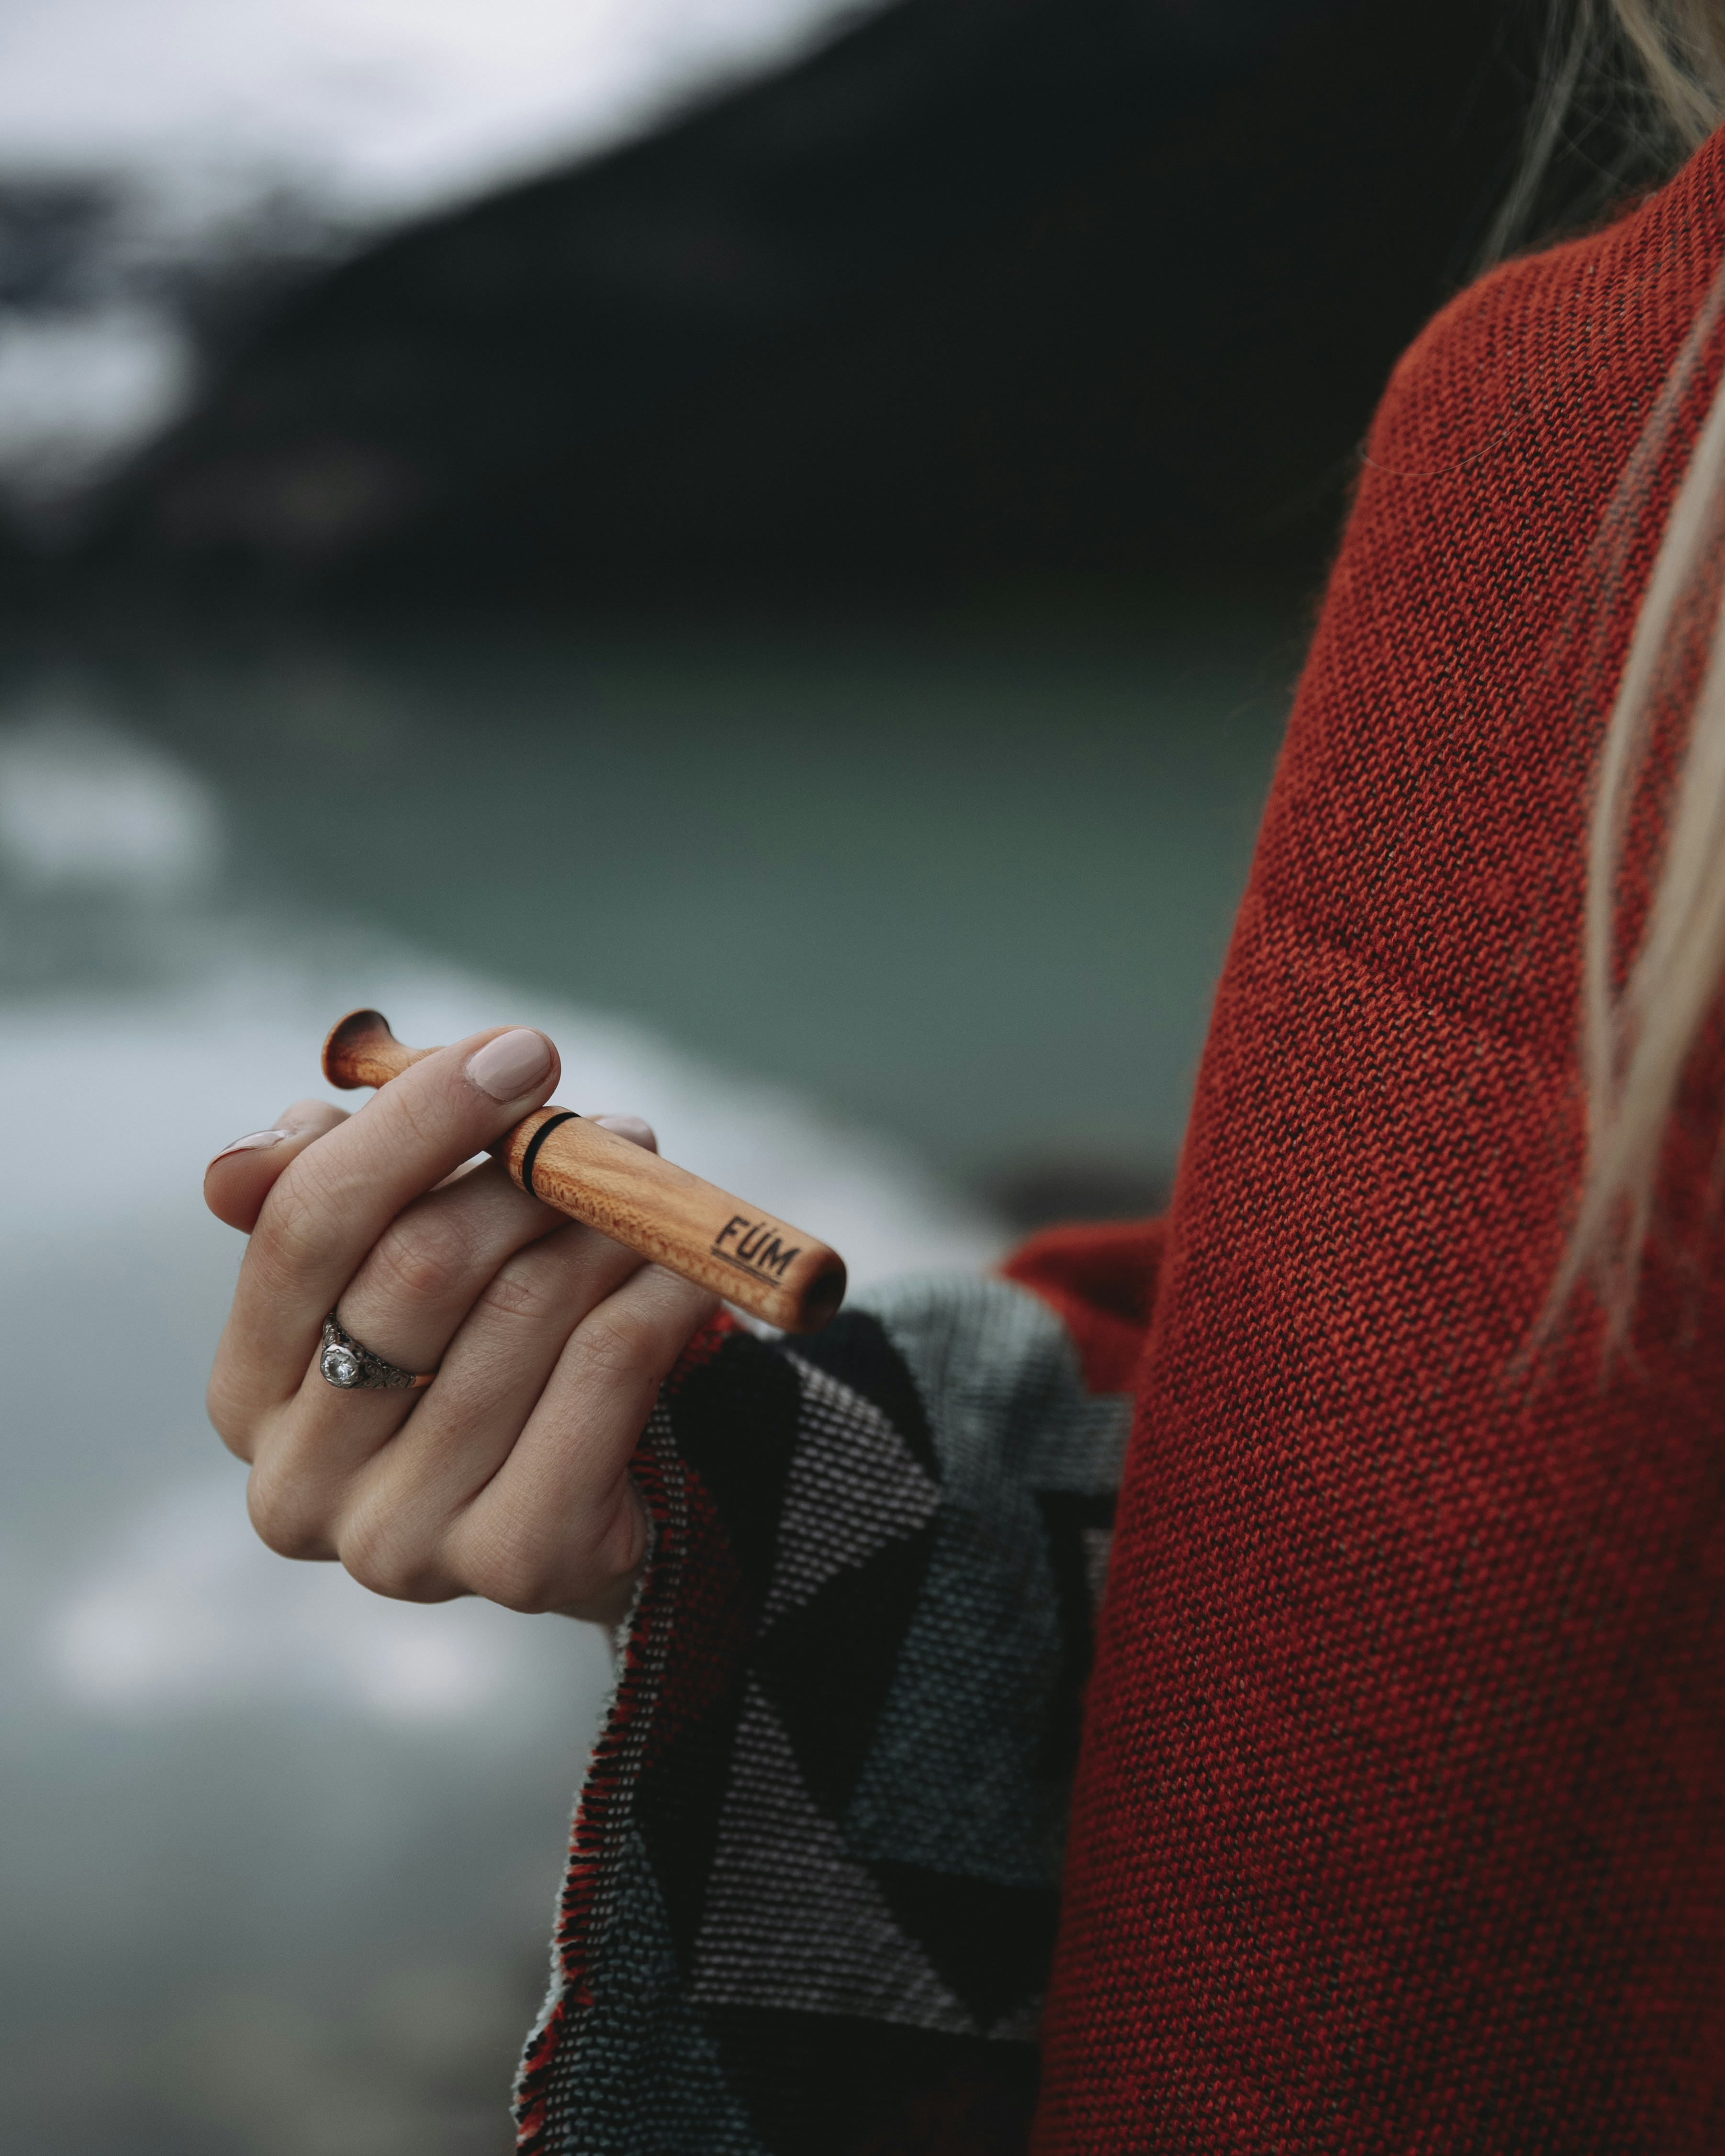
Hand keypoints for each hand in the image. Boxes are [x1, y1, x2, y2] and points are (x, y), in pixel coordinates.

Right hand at [203, 1026, 716, 1625]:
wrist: (600, 1497)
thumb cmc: (485, 1347)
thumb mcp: (402, 1259)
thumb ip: (333, 1186)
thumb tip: (276, 1137)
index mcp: (247, 1392)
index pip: (304, 1225)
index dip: (416, 1121)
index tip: (522, 1052)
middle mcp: (298, 1484)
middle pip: (417, 1265)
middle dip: (532, 1171)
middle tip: (616, 1133)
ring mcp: (400, 1541)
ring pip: (527, 1309)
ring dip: (611, 1226)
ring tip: (658, 1199)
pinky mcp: (516, 1563)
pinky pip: (607, 1370)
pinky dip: (660, 1295)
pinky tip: (687, 1268)